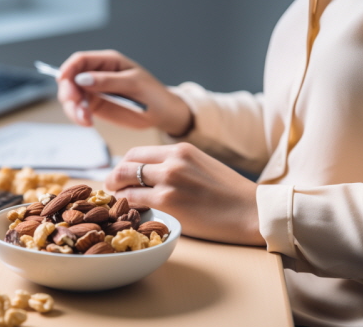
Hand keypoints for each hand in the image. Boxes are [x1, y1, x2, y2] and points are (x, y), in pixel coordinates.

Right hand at [57, 50, 191, 135]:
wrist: (162, 114)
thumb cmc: (153, 94)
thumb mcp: (133, 84)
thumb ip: (108, 81)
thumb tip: (82, 79)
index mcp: (108, 62)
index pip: (81, 60)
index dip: (69, 68)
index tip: (63, 80)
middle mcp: (97, 74)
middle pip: (71, 79)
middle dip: (69, 92)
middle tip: (76, 106)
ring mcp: (94, 90)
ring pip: (72, 96)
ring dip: (73, 108)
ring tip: (85, 120)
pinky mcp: (95, 106)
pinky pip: (79, 109)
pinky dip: (78, 116)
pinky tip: (87, 122)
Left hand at [105, 142, 264, 245]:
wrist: (251, 211)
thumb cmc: (230, 193)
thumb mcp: (202, 165)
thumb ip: (176, 165)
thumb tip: (150, 174)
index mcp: (181, 149)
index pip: (137, 152)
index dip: (123, 165)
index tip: (120, 176)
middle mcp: (172, 160)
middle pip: (126, 163)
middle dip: (113, 176)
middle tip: (111, 188)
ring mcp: (169, 180)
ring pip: (125, 180)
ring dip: (116, 191)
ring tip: (117, 201)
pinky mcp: (168, 202)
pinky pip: (134, 200)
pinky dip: (126, 205)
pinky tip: (128, 212)